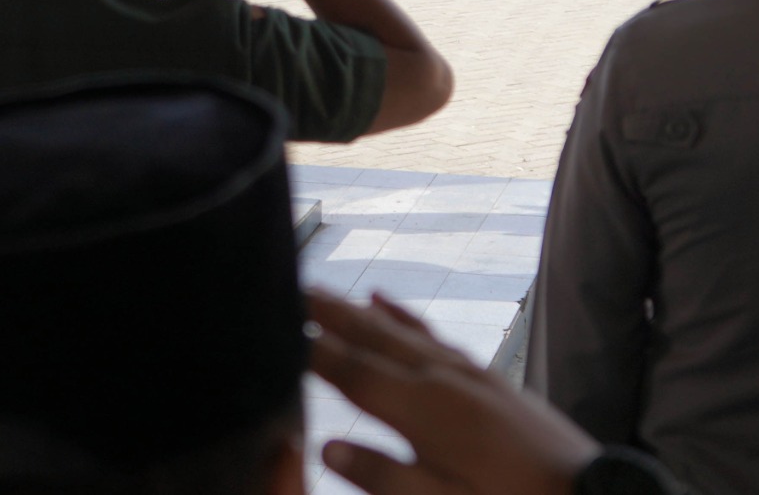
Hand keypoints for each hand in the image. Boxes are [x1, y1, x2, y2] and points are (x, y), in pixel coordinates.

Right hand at [308, 289, 596, 493]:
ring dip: (354, 307)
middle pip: (369, 333)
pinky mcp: (486, 375)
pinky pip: (431, 332)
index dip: (309, 349)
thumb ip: (384, 477)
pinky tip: (385, 301)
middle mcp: (442, 376)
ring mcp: (467, 370)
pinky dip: (402, 314)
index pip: (351, 369)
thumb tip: (327, 447)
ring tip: (318, 289)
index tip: (272, 326)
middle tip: (283, 284)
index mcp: (424, 410)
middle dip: (324, 310)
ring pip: (398, 327)